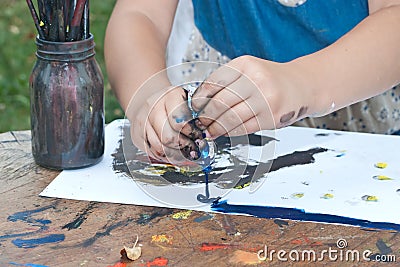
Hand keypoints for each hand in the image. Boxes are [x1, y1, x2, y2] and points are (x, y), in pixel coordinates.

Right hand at [126, 85, 203, 164]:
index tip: (198, 136)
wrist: (151, 102)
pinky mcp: (136, 134)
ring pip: (159, 147)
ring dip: (175, 154)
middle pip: (168, 136)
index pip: (180, 120)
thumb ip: (195, 117)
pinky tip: (173, 154)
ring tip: (184, 153)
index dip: (191, 132)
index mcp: (170, 95)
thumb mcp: (187, 103)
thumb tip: (204, 137)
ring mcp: (142, 120)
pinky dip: (165, 157)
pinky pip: (152, 152)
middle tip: (192, 148)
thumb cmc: (174, 105)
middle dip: (183, 145)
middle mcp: (153, 106)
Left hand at [190, 55, 315, 137]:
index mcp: (246, 64)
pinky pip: (244, 128)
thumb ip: (227, 81)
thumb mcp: (249, 70)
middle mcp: (257, 80)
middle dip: (206, 115)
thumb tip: (201, 102)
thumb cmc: (270, 79)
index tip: (195, 106)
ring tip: (209, 130)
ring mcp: (266, 100)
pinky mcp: (272, 118)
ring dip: (215, 127)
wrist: (303, 86)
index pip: (214, 83)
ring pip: (231, 118)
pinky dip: (230, 132)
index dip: (200, 97)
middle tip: (199, 122)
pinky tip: (224, 132)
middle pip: (220, 102)